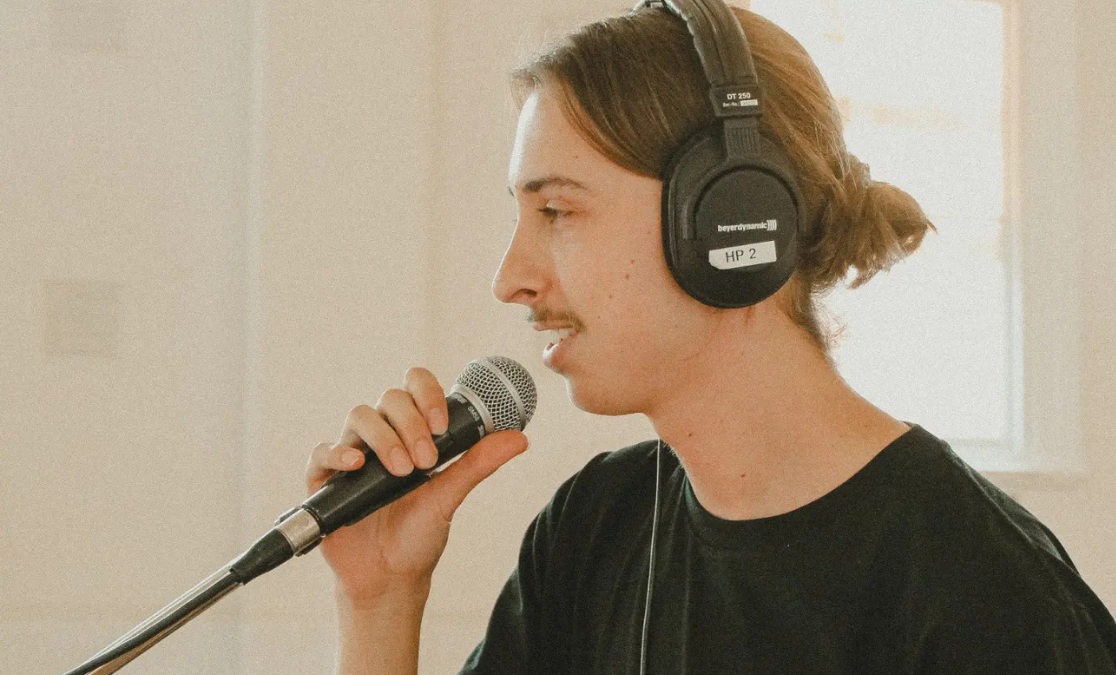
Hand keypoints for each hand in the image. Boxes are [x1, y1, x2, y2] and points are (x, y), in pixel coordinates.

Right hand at [305, 367, 528, 604]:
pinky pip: (322, 452)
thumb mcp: (451, 496)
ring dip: (385, 438)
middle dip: (411, 425)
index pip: (415, 387)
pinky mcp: (324, 478)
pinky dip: (339, 453)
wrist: (391, 577)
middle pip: (390, 398)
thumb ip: (479, 464)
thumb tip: (520, 438)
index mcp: (412, 431)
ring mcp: (352, 454)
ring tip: (403, 471)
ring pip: (360, 416)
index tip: (441, 425)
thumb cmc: (419, 534)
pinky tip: (358, 465)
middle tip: (427, 461)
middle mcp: (381, 435)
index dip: (428, 394)